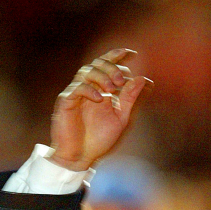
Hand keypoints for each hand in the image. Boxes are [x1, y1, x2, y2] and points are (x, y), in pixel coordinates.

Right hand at [49, 49, 150, 171]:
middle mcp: (89, 87)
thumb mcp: (121, 118)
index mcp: (102, 89)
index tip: (132, 53)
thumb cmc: (100, 138)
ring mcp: (76, 93)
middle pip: (97, 64)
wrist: (82, 156)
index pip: (108, 65)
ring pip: (86, 72)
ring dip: (101, 76)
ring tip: (113, 89)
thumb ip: (130, 99)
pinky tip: (101, 99)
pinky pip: (77, 88)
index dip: (118, 56)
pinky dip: (90, 90)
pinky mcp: (66, 101)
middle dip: (111, 68)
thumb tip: (143, 79)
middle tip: (121, 81)